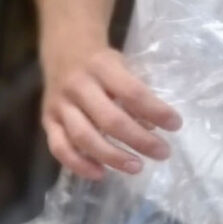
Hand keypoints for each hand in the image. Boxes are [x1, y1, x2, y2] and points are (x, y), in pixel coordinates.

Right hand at [41, 43, 180, 179]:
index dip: (156, 111)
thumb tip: (152, 129)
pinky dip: (79, 164)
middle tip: (162, 152)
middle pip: (109, 120)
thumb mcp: (121, 65)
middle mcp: (77, 86)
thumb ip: (134, 93)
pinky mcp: (47, 120)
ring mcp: (59, 105)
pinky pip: (59, 147)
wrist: (63, 50)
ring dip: (112, 157)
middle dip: (139, 140)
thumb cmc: (100, 61)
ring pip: (84, 137)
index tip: (176, 125)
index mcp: (101, 66)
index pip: (132, 93)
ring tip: (137, 167)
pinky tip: (100, 173)